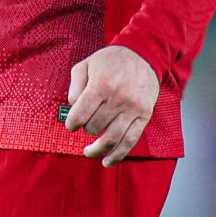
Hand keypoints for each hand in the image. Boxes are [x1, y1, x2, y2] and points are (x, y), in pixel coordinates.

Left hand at [64, 45, 157, 166]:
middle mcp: (118, 98)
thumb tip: (72, 107)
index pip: (81, 113)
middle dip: (86, 128)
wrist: (144, 54)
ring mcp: (133, 108)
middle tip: (85, 124)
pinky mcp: (144, 115)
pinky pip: (131, 140)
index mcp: (102, 85)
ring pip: (112, 138)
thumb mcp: (86, 64)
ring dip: (97, 149)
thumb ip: (75, 86)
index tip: (71, 125)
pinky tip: (108, 161)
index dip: (72, 123)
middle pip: (95, 126)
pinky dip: (118, 154)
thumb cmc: (112, 60)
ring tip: (88, 152)